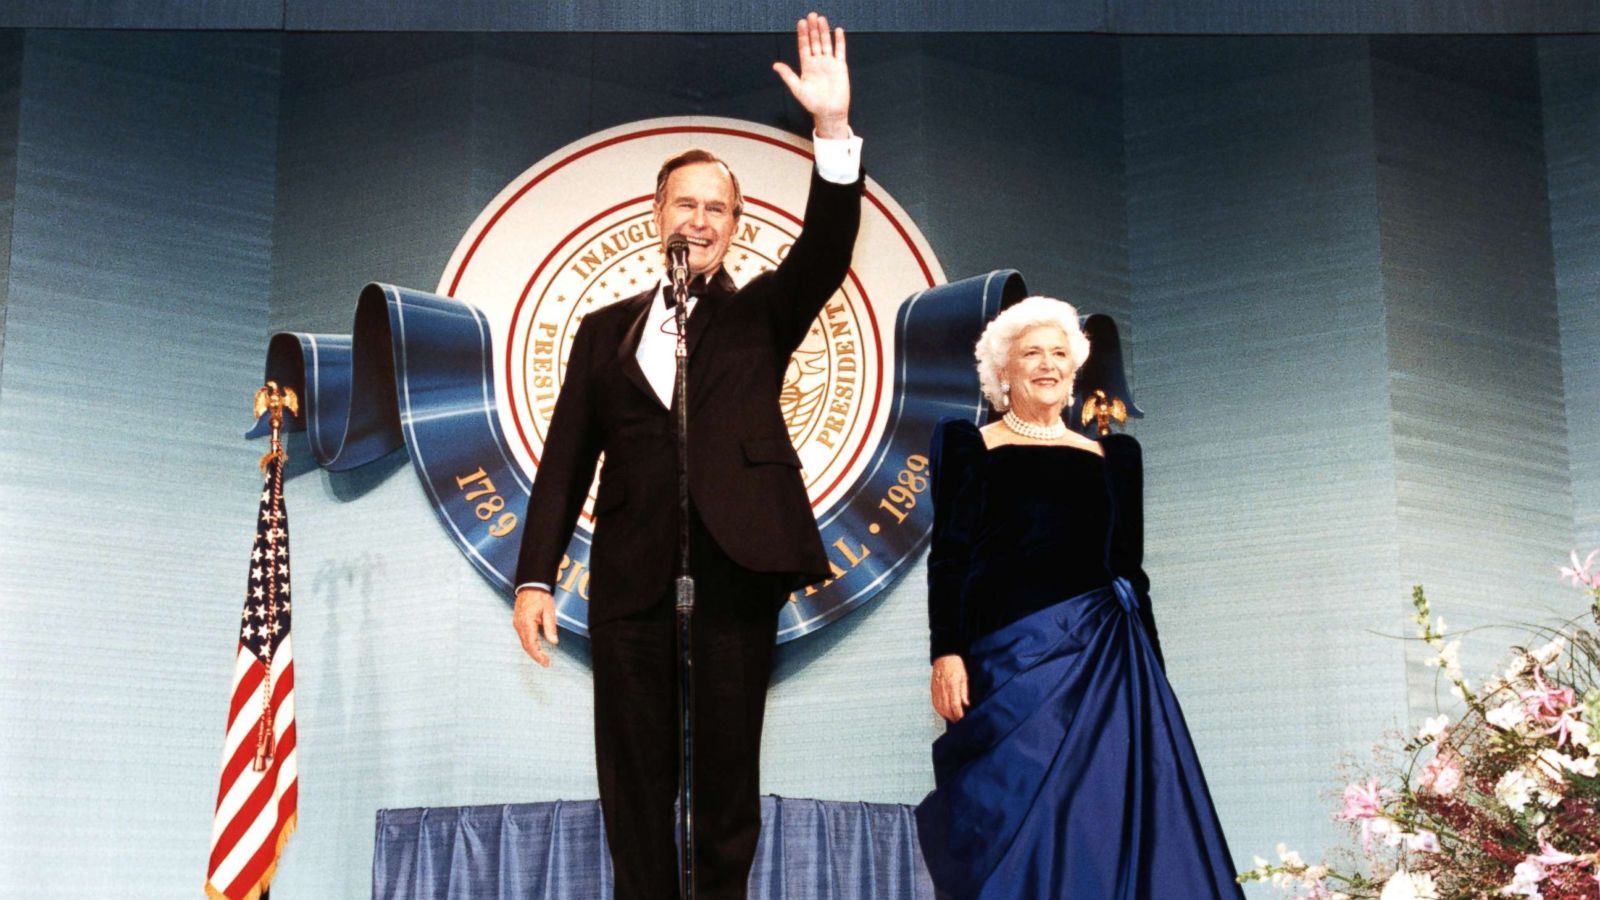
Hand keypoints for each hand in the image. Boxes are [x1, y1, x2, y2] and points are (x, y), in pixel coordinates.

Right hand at [513, 587, 558, 666]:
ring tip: (542, 657)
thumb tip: (553, 642)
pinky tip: (536, 647)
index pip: (531, 645)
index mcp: (527, 623)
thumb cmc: (539, 596)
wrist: (530, 585)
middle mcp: (519, 625)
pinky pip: (522, 637)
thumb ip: (550, 627)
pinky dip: (529, 644)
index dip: (538, 656)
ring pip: (523, 642)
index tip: (545, 662)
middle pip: (526, 646)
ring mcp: (517, 624)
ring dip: (532, 651)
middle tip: (545, 663)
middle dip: (535, 656)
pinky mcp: (518, 622)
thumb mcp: (549, 611)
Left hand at [772, 12, 850, 138]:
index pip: (804, 46)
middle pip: (814, 41)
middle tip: (811, 15)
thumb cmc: (813, 103)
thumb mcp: (797, 89)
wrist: (829, 112)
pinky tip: (838, 31)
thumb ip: (788, 75)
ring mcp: (829, 63)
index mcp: (806, 66)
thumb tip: (775, 65)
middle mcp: (817, 62)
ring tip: (821, 19)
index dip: (802, 34)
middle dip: (813, 28)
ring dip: (824, 31)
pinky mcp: (840, 67)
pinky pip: (840, 51)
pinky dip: (839, 41)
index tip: (801, 23)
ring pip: (826, 43)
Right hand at [930, 654, 969, 722]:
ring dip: (946, 716)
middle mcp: (943, 689)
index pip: (955, 705)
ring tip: (953, 719)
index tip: (963, 720)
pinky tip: (944, 713)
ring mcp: (936, 690)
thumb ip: (964, 692)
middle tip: (959, 722)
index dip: (959, 715)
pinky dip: (939, 711)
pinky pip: (935, 704)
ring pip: (940, 708)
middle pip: (947, 709)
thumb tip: (966, 704)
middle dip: (953, 718)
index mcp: (952, 685)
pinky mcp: (933, 689)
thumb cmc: (956, 665)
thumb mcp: (964, 677)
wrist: (944, 656)